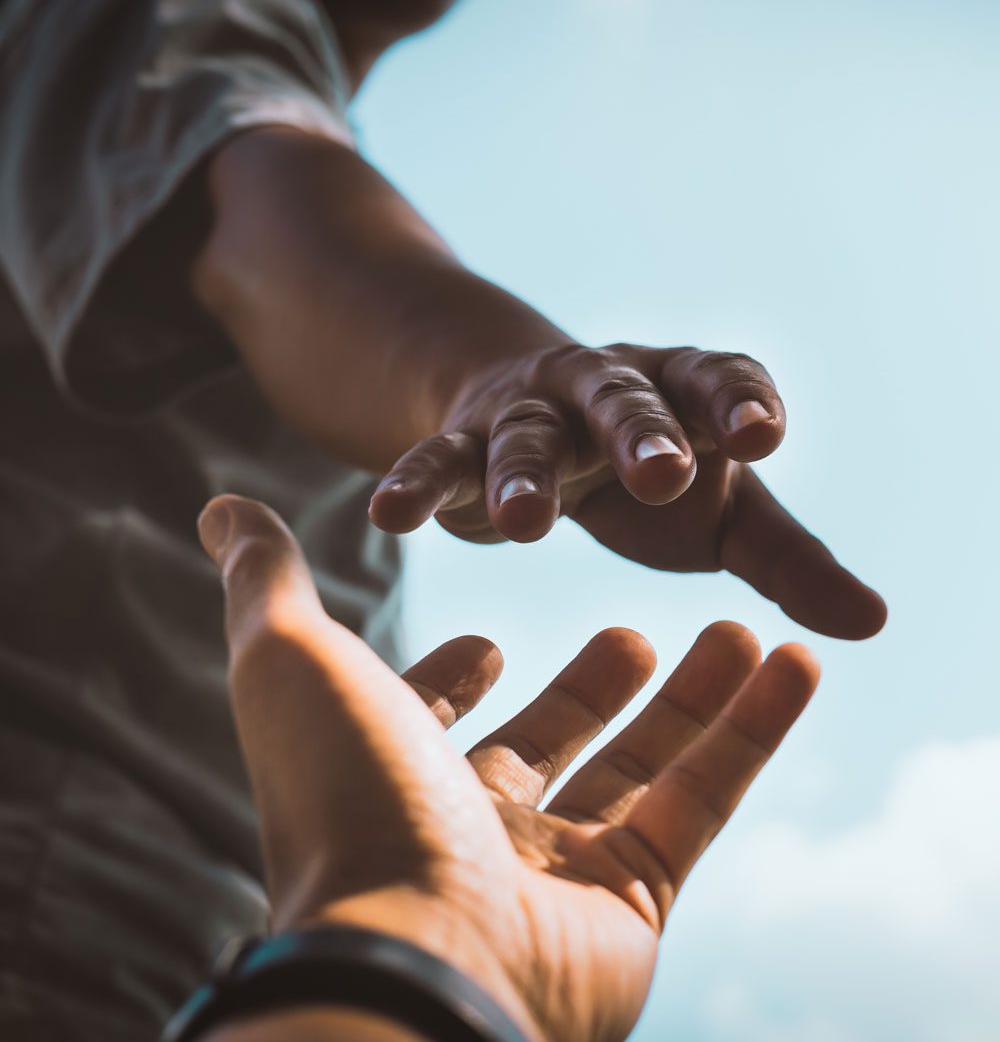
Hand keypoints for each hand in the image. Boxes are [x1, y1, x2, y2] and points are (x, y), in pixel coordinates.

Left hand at [198, 493, 820, 1041]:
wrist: (415, 954)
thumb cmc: (346, 797)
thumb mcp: (293, 658)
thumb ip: (266, 579)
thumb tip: (221, 505)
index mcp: (396, 775)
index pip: (433, 723)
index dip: (455, 682)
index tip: (487, 646)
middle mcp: (472, 830)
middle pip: (552, 742)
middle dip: (595, 687)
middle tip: (636, 633)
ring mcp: (556, 872)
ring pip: (642, 768)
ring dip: (695, 699)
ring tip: (740, 628)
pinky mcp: (634, 903)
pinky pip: (703, 803)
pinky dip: (753, 733)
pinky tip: (791, 663)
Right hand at [368, 342, 885, 639]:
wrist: (533, 415)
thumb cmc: (647, 472)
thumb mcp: (724, 513)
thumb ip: (789, 561)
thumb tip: (873, 623)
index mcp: (680, 394)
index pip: (716, 379)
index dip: (739, 401)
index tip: (763, 434)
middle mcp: (604, 391)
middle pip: (623, 401)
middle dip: (640, 434)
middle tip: (662, 474)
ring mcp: (529, 414)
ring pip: (524, 438)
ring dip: (522, 475)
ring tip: (523, 527)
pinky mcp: (464, 443)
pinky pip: (437, 461)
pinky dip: (415, 484)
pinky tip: (387, 515)